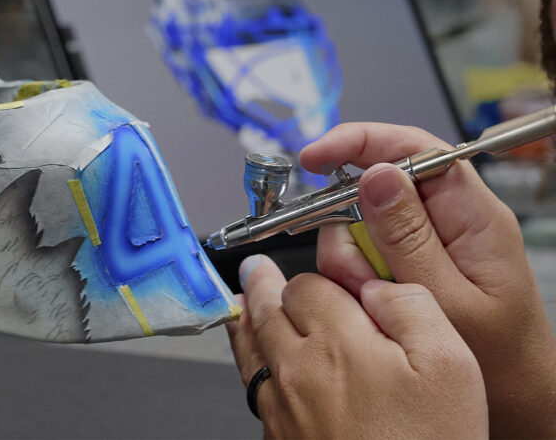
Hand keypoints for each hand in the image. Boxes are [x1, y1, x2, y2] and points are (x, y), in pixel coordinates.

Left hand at [226, 254, 486, 438]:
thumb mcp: (448, 364)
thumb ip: (409, 306)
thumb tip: (375, 283)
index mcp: (335, 341)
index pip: (305, 283)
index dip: (317, 275)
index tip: (321, 273)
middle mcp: (296, 370)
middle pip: (265, 310)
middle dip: (262, 285)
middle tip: (255, 269)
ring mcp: (280, 407)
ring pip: (250, 348)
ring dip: (246, 319)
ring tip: (243, 303)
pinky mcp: (278, 437)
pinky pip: (253, 387)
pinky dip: (251, 363)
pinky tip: (259, 360)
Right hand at [301, 122, 555, 437]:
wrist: (517, 404)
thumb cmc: (502, 360)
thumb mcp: (448, 298)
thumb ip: (408, 237)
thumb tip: (376, 174)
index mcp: (473, 215)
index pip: (413, 147)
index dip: (359, 142)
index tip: (314, 159)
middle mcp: (449, 219)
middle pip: (373, 187)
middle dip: (348, 226)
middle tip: (356, 273)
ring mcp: (425, 241)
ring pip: (358, 223)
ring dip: (350, 260)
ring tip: (372, 297)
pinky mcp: (408, 262)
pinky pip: (360, 252)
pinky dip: (353, 276)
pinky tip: (370, 302)